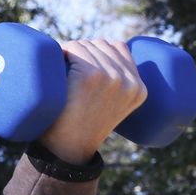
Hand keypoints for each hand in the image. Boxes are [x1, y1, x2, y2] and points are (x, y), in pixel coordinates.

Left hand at [38, 39, 148, 164]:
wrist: (68, 150)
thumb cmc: (83, 128)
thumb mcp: (112, 107)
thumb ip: (116, 84)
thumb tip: (102, 49)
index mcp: (139, 89)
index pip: (120, 48)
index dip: (97, 51)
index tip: (81, 64)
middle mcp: (129, 82)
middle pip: (101, 44)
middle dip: (82, 52)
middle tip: (67, 70)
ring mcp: (112, 77)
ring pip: (87, 45)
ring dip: (70, 52)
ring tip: (61, 71)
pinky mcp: (91, 75)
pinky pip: (74, 49)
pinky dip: (62, 53)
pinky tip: (56, 66)